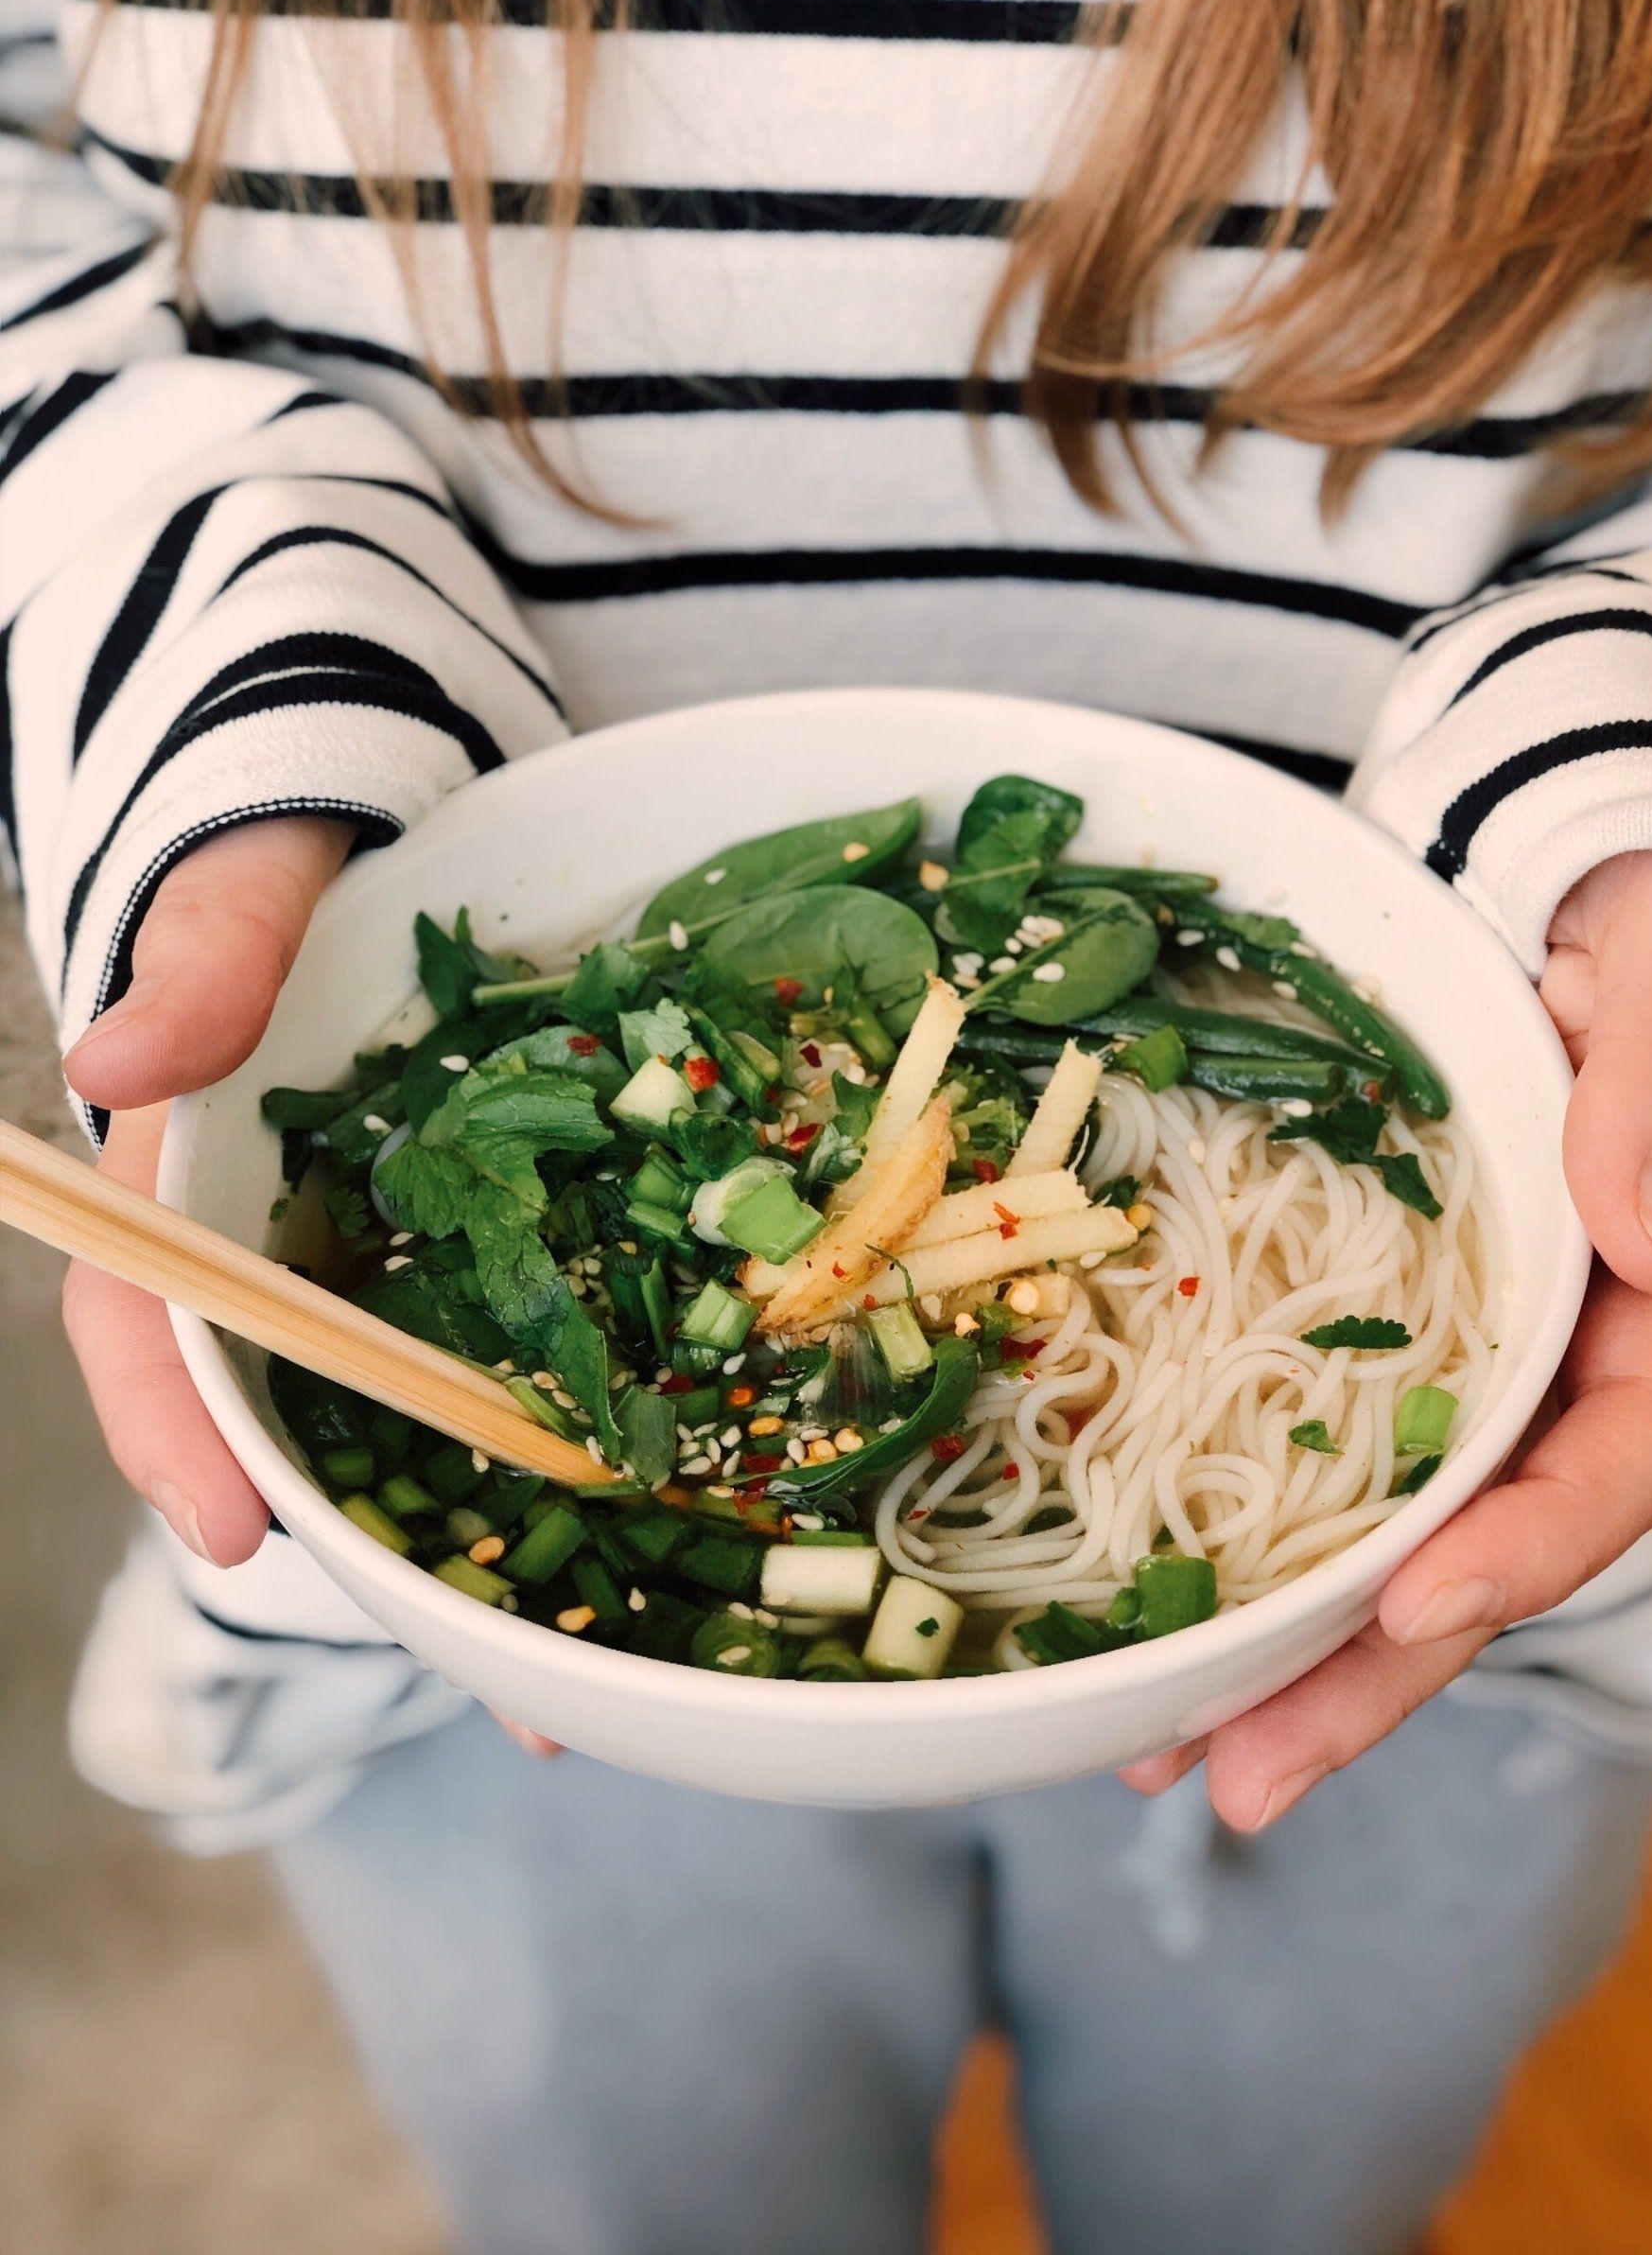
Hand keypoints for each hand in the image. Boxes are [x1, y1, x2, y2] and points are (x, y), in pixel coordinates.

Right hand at [59, 815, 565, 1758]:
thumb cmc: (277, 864)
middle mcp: (281, 1253)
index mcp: (186, 1185)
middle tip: (502, 1699)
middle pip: (302, 1424)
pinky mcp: (480, 1247)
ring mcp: (382, 1262)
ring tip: (595, 1680)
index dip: (179, 1438)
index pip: (148, 1329)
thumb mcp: (234, 889)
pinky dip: (570, 1433)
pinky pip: (514, 1349)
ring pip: (414, 1420)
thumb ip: (196, 963)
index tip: (238, 1536)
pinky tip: (660, 1529)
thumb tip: (112, 1058)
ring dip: (494, 1544)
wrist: (364, 833)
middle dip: (384, 1560)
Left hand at [1124, 850, 1651, 1828]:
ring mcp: (1468, 1357)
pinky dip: (1242, 1551)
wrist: (1559, 878)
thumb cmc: (1630, 909)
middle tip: (1240, 1777)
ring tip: (1159, 1757)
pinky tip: (1146, 1626)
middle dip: (1371, 1675)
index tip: (1420, 1602)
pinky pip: (1318, 1464)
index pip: (1621, 1454)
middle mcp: (1563, 1354)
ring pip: (1390, 1539)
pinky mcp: (1379, 1336)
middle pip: (1484, 1550)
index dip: (1529, 1541)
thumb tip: (1638, 1227)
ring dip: (1287, 1660)